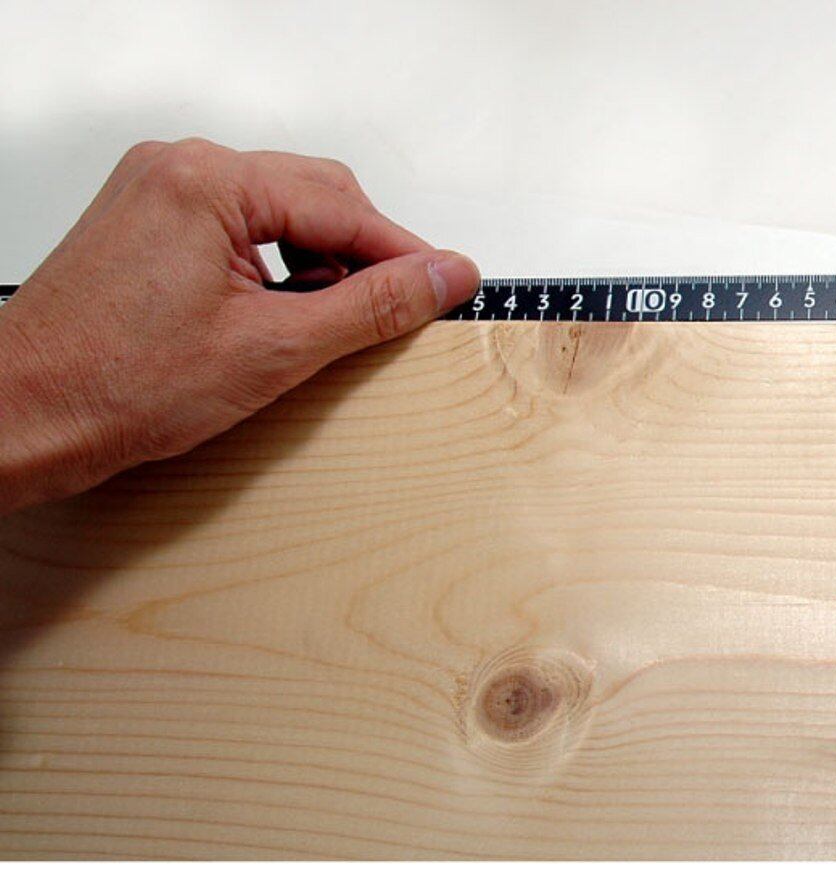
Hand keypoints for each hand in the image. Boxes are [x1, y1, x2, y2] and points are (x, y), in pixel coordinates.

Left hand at [0, 138, 479, 512]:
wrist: (23, 417)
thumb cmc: (117, 385)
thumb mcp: (274, 349)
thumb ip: (371, 305)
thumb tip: (444, 275)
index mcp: (206, 181)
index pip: (341, 207)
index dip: (403, 253)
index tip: (451, 286)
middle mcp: (177, 168)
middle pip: (314, 195)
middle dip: (364, 254)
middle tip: (404, 311)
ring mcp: (155, 191)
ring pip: (279, 210)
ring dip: (321, 260)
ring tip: (337, 322)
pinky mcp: (145, 222)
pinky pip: (238, 225)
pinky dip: (276, 263)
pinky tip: (287, 312)